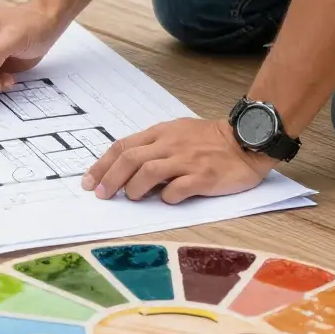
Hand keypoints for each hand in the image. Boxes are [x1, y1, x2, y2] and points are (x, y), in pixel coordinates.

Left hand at [81, 118, 275, 203]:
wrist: (245, 140)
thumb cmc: (209, 139)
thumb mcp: (176, 132)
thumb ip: (154, 147)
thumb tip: (127, 169)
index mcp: (160, 133)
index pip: (123, 147)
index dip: (102, 165)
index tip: (89, 181)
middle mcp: (169, 145)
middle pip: (130, 160)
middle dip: (110, 178)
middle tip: (101, 195)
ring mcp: (186, 160)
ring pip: (149, 172)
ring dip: (134, 187)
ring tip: (131, 198)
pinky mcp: (203, 177)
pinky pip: (178, 189)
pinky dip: (167, 197)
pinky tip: (166, 201)